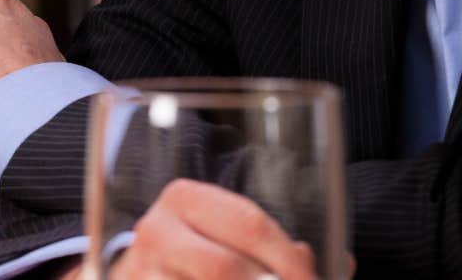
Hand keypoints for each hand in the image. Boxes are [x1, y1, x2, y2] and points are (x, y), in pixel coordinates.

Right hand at [103, 179, 351, 279]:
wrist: (135, 271)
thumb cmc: (197, 251)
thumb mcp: (228, 234)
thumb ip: (279, 247)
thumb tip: (336, 264)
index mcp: (185, 198)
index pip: (249, 225)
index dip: (290, 262)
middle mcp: (156, 230)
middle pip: (224, 269)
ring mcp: (141, 270)